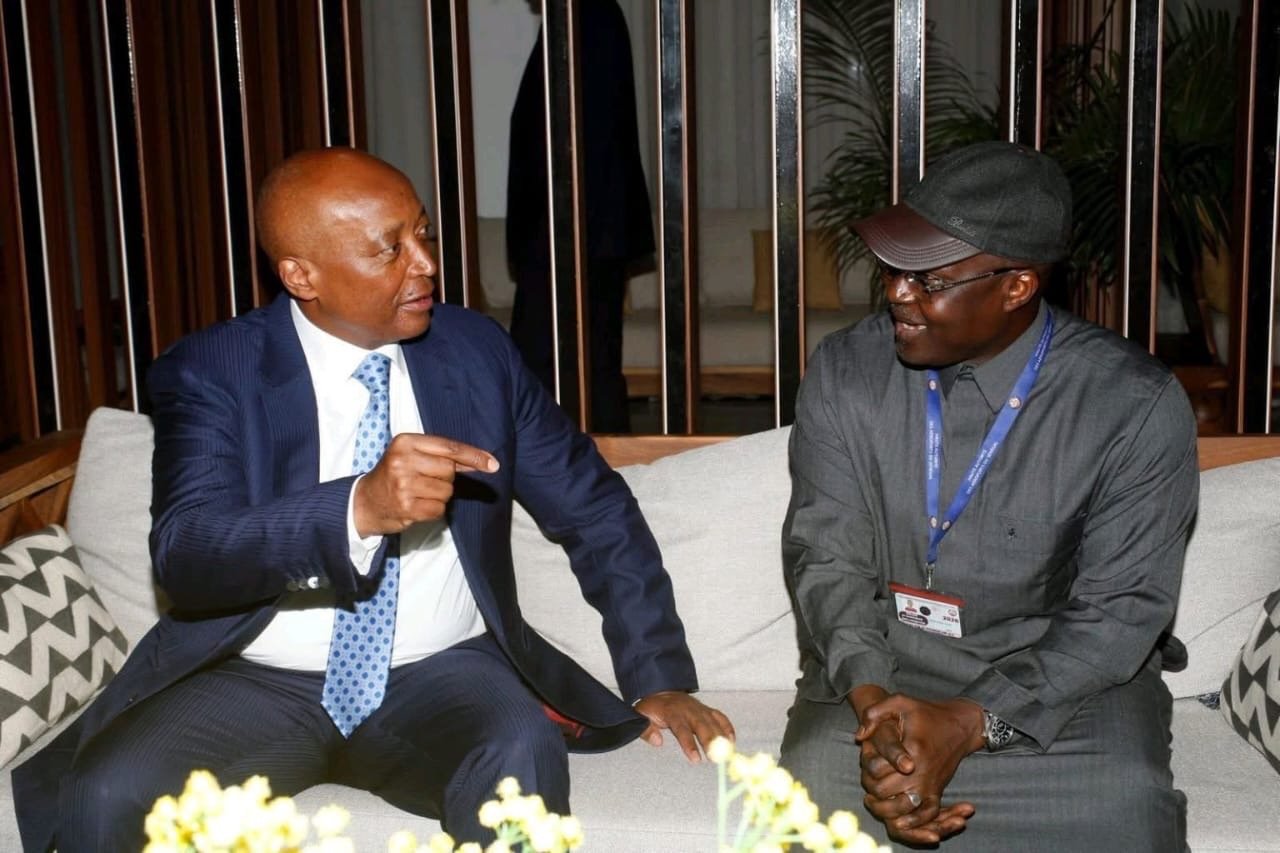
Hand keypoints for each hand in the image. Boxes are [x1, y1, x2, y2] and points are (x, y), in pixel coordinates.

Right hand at [353, 434, 498, 535]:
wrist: (364, 502)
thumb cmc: (394, 476)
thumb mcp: (412, 456)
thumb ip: (444, 457)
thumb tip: (484, 461)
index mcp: (405, 442)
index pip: (449, 448)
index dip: (474, 456)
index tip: (493, 464)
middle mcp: (403, 461)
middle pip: (449, 471)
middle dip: (445, 479)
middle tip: (425, 481)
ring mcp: (403, 485)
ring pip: (446, 492)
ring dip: (439, 496)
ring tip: (418, 494)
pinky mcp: (406, 507)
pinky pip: (439, 509)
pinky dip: (434, 510)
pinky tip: (417, 506)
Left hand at [633, 691, 734, 762]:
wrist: (661, 690)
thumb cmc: (652, 707)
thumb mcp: (642, 715)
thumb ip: (646, 729)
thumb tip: (658, 741)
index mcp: (672, 712)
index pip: (682, 729)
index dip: (689, 744)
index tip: (696, 759)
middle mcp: (689, 710)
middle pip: (702, 726)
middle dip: (710, 742)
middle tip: (716, 758)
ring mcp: (700, 709)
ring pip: (713, 722)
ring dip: (721, 737)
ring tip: (728, 753)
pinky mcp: (706, 710)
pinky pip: (720, 717)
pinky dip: (727, 727)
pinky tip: (731, 740)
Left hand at [851, 687, 982, 844]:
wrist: (959, 726)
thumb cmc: (926, 713)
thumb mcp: (900, 702)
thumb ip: (874, 714)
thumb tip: (859, 737)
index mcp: (911, 750)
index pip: (877, 770)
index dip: (865, 765)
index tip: (865, 754)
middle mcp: (921, 772)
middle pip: (884, 793)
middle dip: (869, 787)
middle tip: (865, 778)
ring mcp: (930, 785)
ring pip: (900, 810)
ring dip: (884, 808)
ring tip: (872, 799)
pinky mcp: (937, 793)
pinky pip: (924, 816)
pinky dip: (910, 821)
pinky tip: (896, 817)